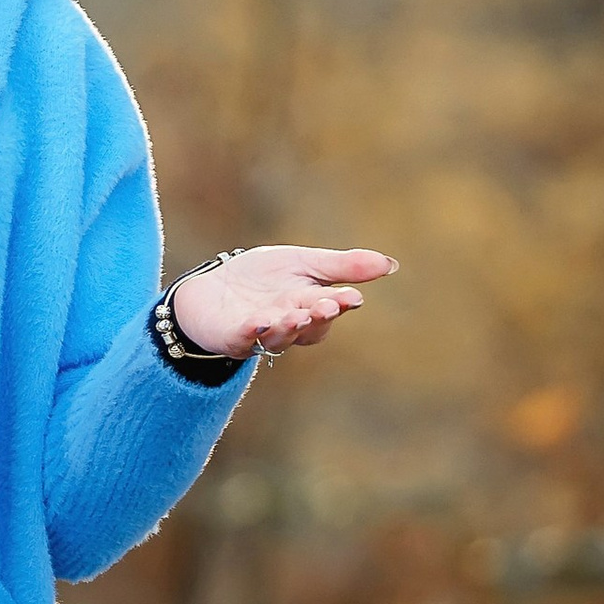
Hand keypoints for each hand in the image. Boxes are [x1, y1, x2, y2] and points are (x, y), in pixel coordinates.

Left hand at [167, 244, 397, 362]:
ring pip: (279, 337)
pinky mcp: (232, 338)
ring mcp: (261, 335)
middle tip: (327, 305)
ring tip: (295, 315)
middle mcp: (289, 325)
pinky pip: (243, 339)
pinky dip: (251, 332)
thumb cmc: (263, 278)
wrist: (213, 288)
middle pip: (308, 327)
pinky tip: (257, 322)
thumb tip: (391, 265)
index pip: (330, 308)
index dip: (339, 304)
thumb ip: (344, 267)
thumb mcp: (304, 263)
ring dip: (289, 326)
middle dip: (318, 316)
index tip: (351, 297)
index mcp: (310, 306)